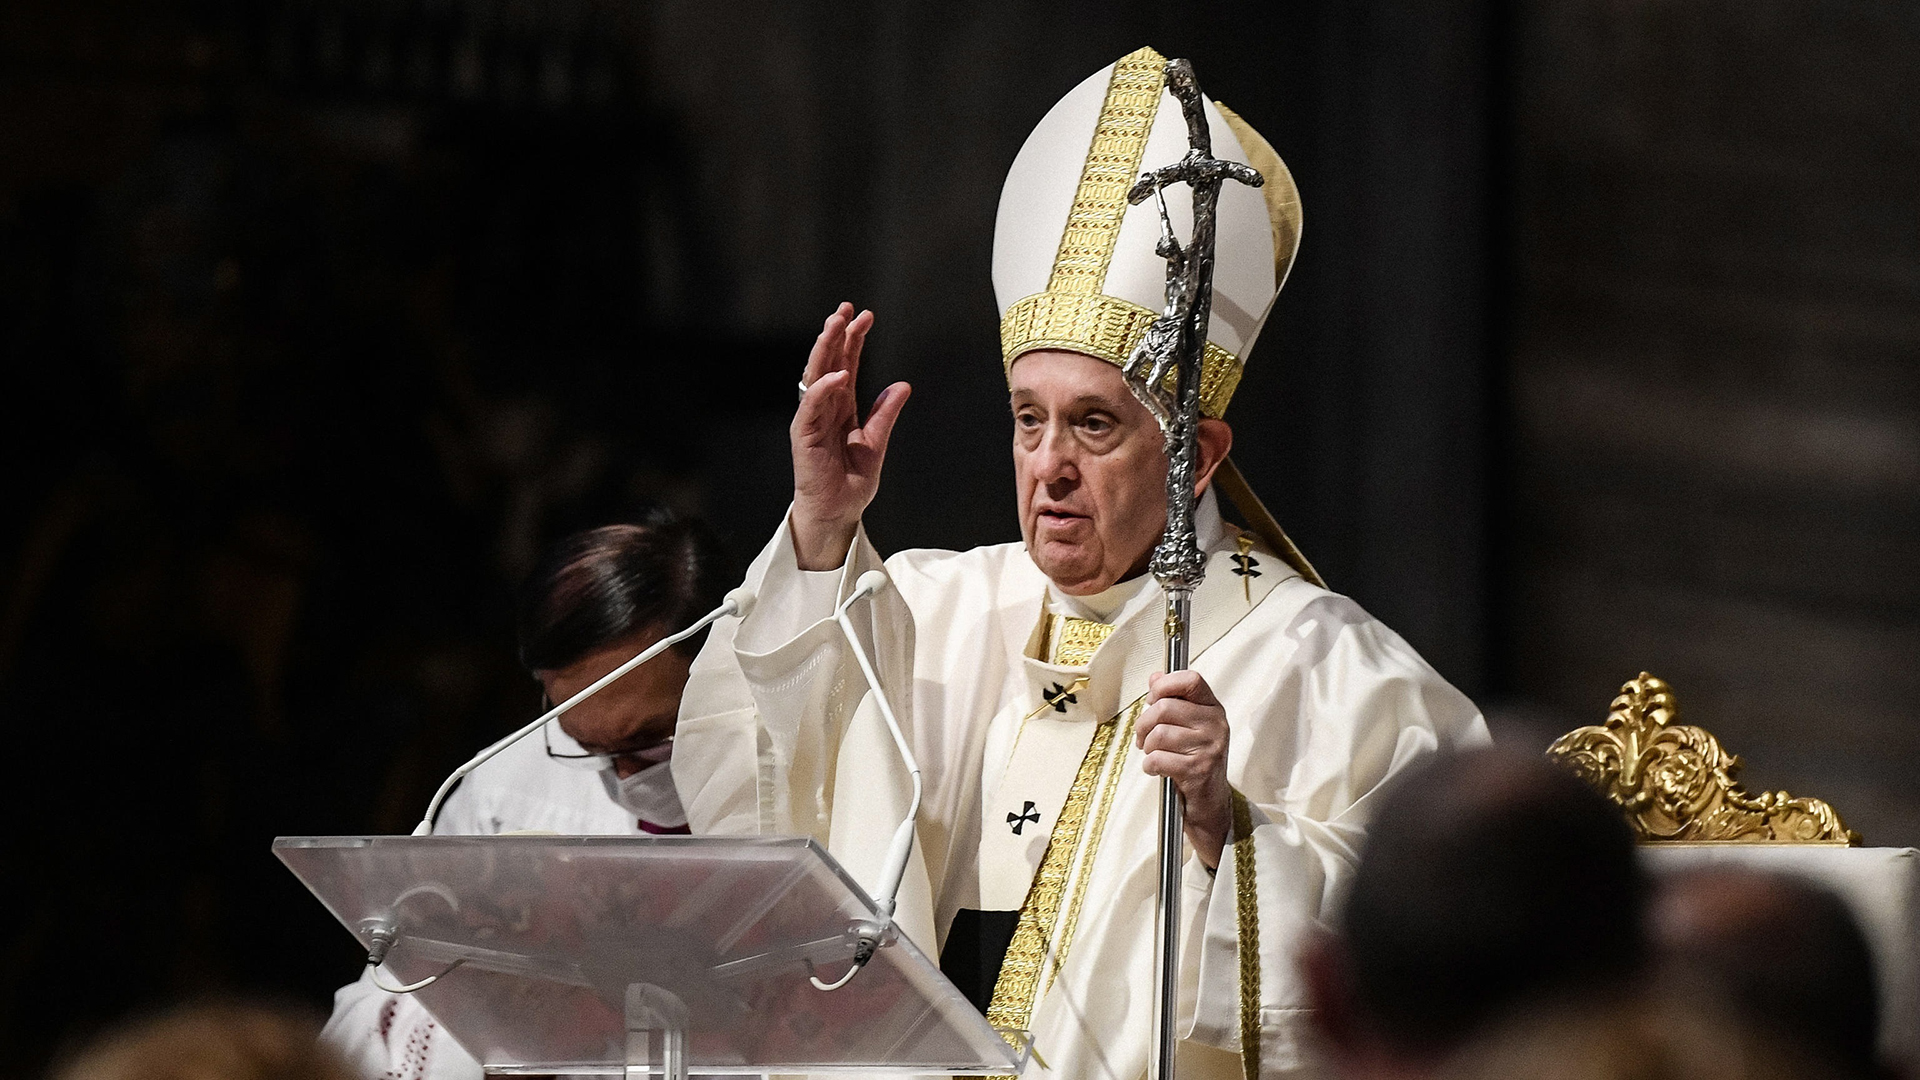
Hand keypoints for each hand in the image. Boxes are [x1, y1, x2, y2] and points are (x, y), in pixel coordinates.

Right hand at [791, 303, 910, 569]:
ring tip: (836, 325)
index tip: (865, 316)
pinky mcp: (803, 436)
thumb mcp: (876, 442)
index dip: (854, 340)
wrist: (838, 513)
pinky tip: (838, 375)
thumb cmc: (851, 482)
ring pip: (815, 376)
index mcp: (841, 407)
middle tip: (846, 308)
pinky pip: (811, 407)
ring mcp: (812, 420)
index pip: (846, 364)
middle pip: (828, 362)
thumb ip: (885, 414)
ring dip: (825, 350)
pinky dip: (823, 390)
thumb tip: (902, 385)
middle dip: (836, 334)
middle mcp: (824, 408)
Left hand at [1134, 669, 1231, 867]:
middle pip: (1164, 708)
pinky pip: (1158, 758)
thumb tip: (1155, 676)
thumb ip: (1173, 699)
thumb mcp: (1188, 726)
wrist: (1210, 802)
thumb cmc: (1195, 759)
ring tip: (1153, 754)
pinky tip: (1156, 769)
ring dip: (1147, 748)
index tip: (1152, 699)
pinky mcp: (1198, 770)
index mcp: (1213, 709)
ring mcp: (1210, 747)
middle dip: (1144, 724)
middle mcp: (1216, 725)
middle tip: (1143, 738)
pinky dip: (1149, 766)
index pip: (1191, 679)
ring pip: (1159, 734)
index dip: (1165, 685)